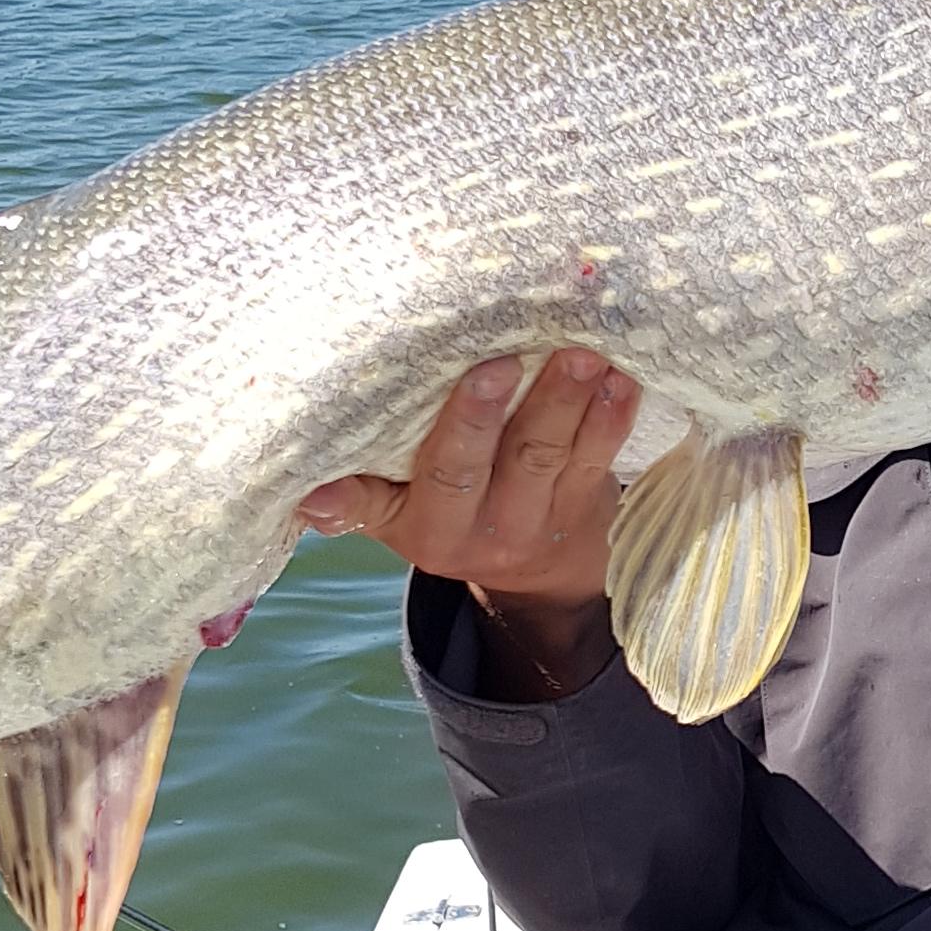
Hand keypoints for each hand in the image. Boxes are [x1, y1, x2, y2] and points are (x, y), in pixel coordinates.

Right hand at [300, 347, 632, 699]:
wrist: (534, 577)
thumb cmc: (445, 512)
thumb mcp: (393, 516)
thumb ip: (360, 497)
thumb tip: (305, 497)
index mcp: (429, 528)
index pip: (440, 477)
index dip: (460, 428)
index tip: (478, 375)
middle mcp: (487, 530)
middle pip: (506, 460)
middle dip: (516, 406)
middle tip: (522, 353)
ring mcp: (542, 520)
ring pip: (557, 455)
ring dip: (573, 402)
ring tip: (584, 353)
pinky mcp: (588, 509)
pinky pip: (601, 459)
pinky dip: (614, 416)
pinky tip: (624, 377)